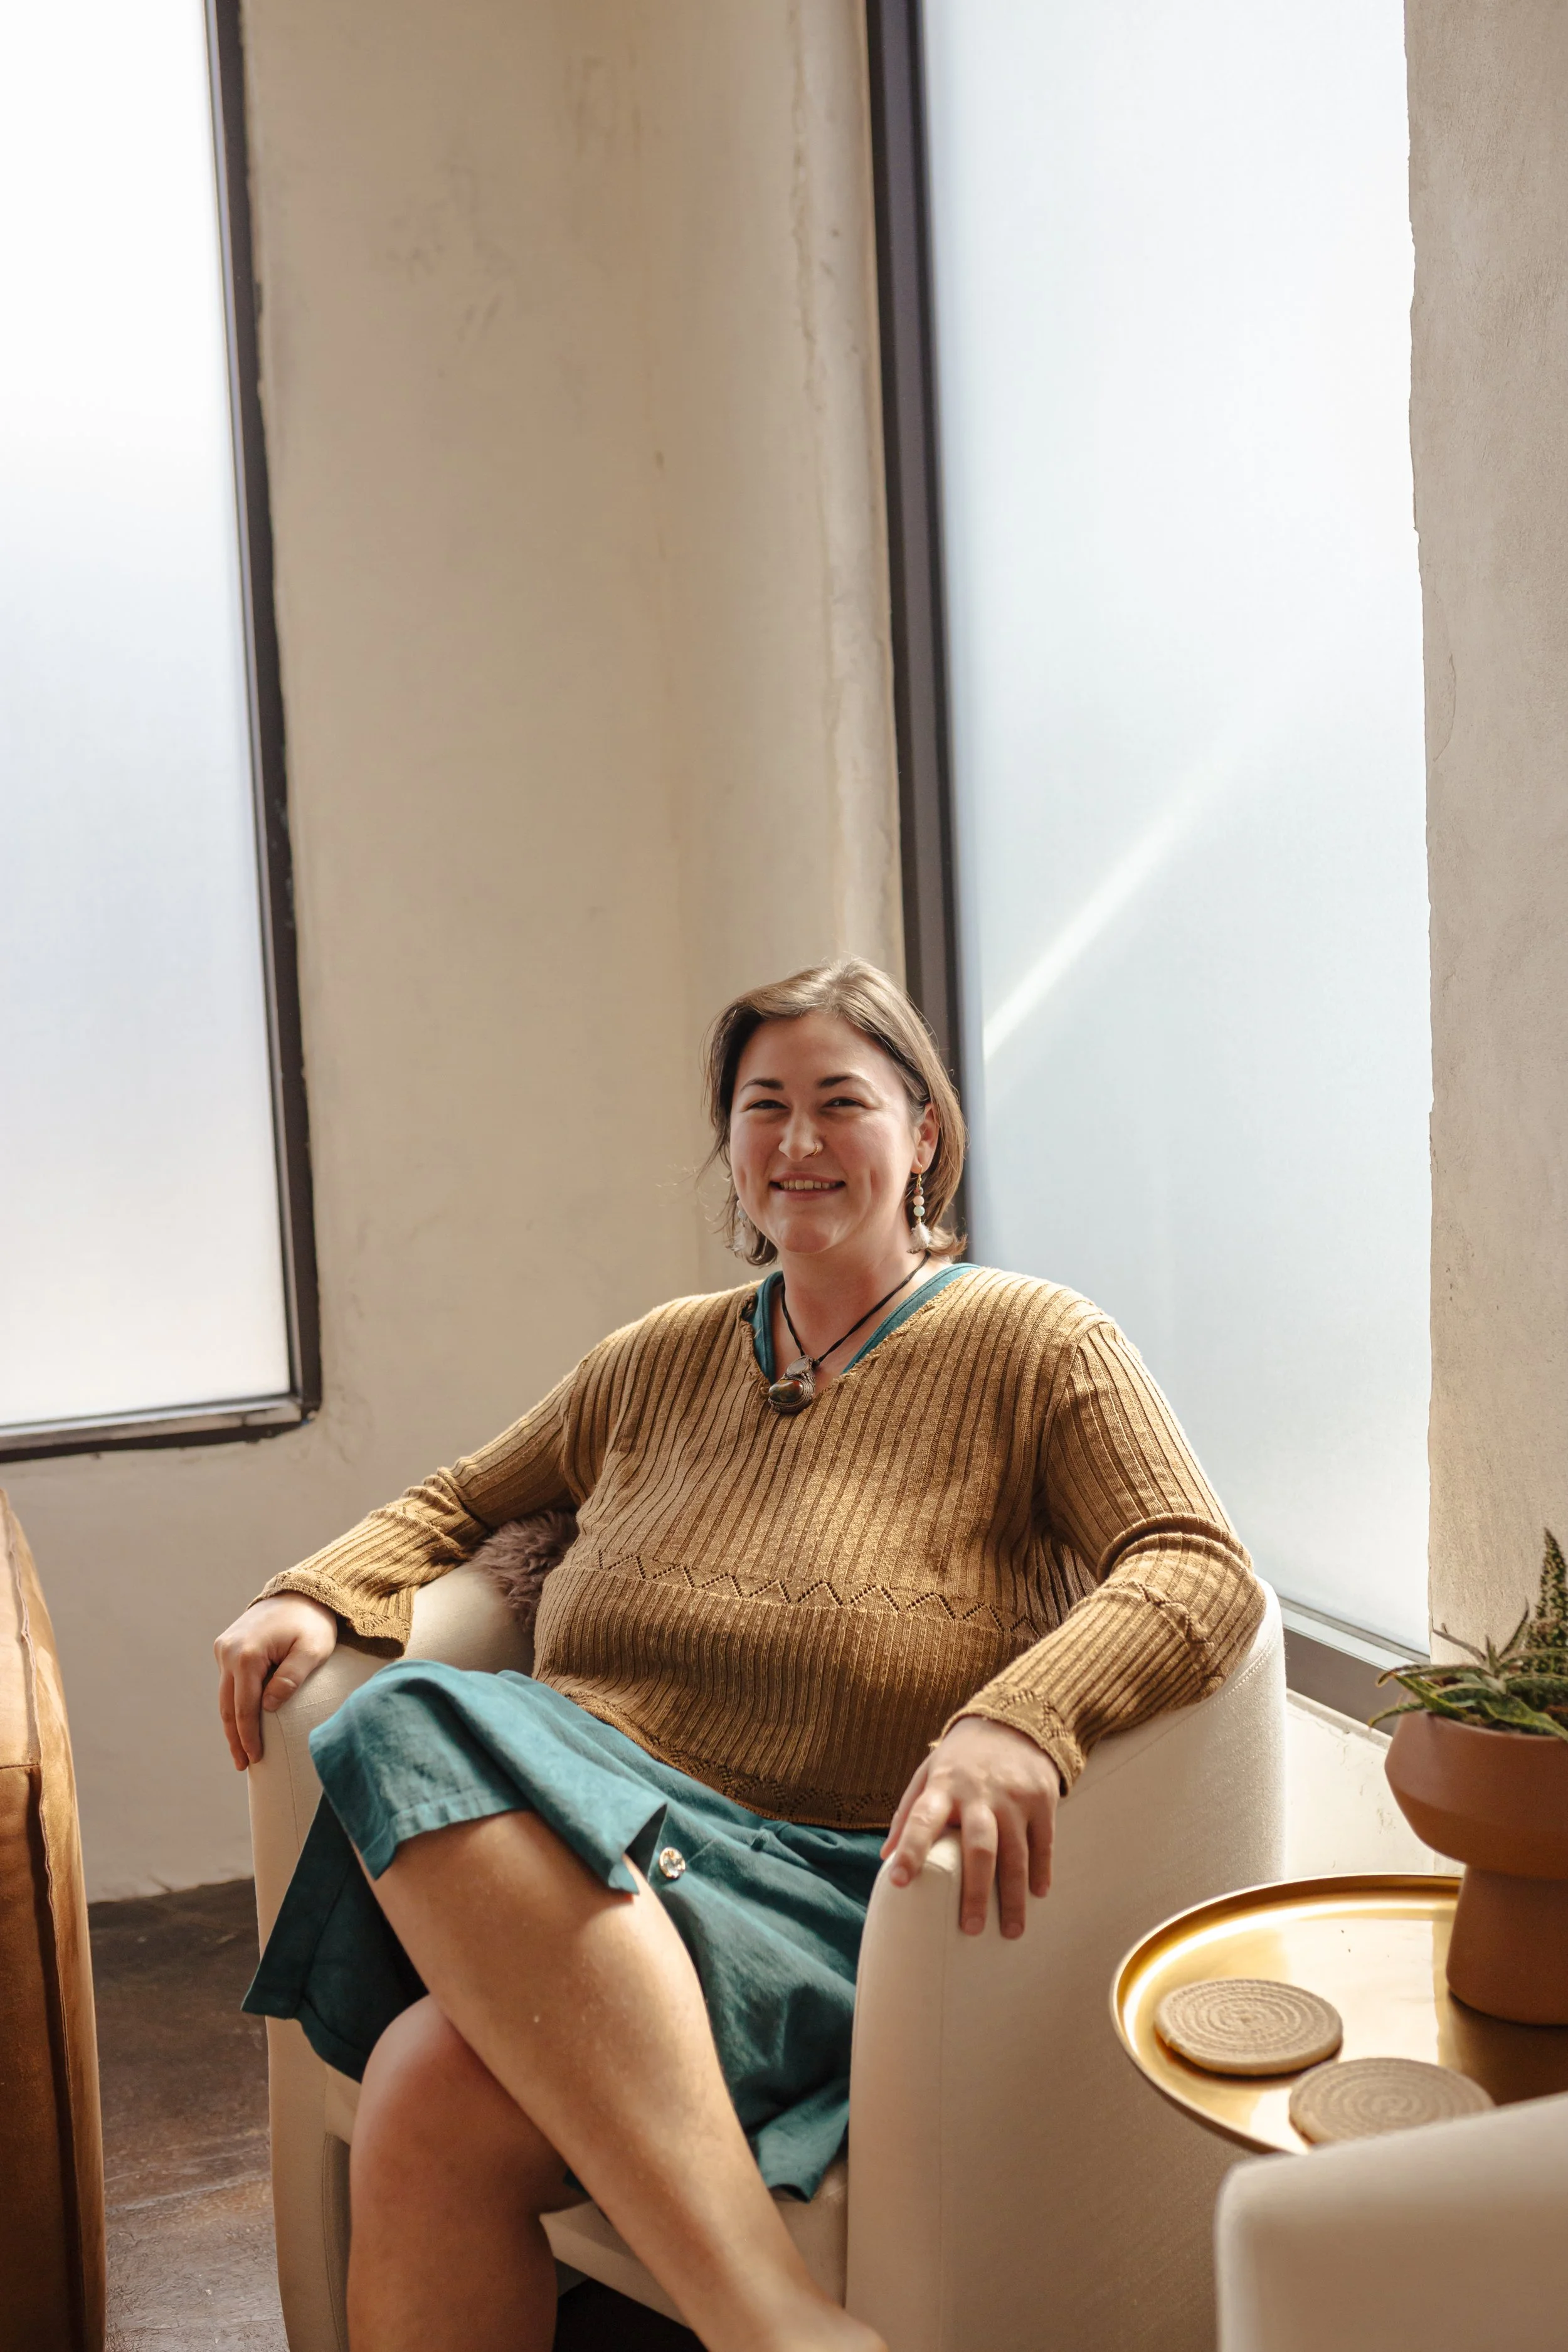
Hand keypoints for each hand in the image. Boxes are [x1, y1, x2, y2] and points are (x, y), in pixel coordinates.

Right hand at [214, 1595, 337, 1770]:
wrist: (301, 1592)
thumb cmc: (313, 1623)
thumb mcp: (313, 1650)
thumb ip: (292, 1677)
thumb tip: (268, 1707)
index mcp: (247, 1654)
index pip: (245, 1707)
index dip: (249, 1736)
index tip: (255, 1759)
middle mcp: (229, 1651)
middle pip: (228, 1705)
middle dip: (235, 1738)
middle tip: (243, 1765)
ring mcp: (224, 1648)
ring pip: (225, 1696)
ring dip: (232, 1724)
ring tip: (240, 1752)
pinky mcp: (227, 1647)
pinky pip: (228, 1683)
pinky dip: (234, 1704)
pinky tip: (241, 1723)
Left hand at [881, 1716, 1060, 1937]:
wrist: (1015, 1720)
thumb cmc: (962, 1758)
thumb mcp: (929, 1773)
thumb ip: (909, 1812)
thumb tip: (885, 1857)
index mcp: (943, 1786)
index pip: (921, 1819)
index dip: (910, 1850)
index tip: (897, 1882)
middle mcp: (979, 1793)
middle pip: (978, 1849)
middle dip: (974, 1892)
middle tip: (969, 1929)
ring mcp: (1014, 1797)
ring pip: (1015, 1854)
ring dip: (1013, 1897)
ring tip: (1010, 1931)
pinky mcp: (1042, 1799)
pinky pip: (1043, 1843)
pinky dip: (1041, 1871)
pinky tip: (1037, 1895)